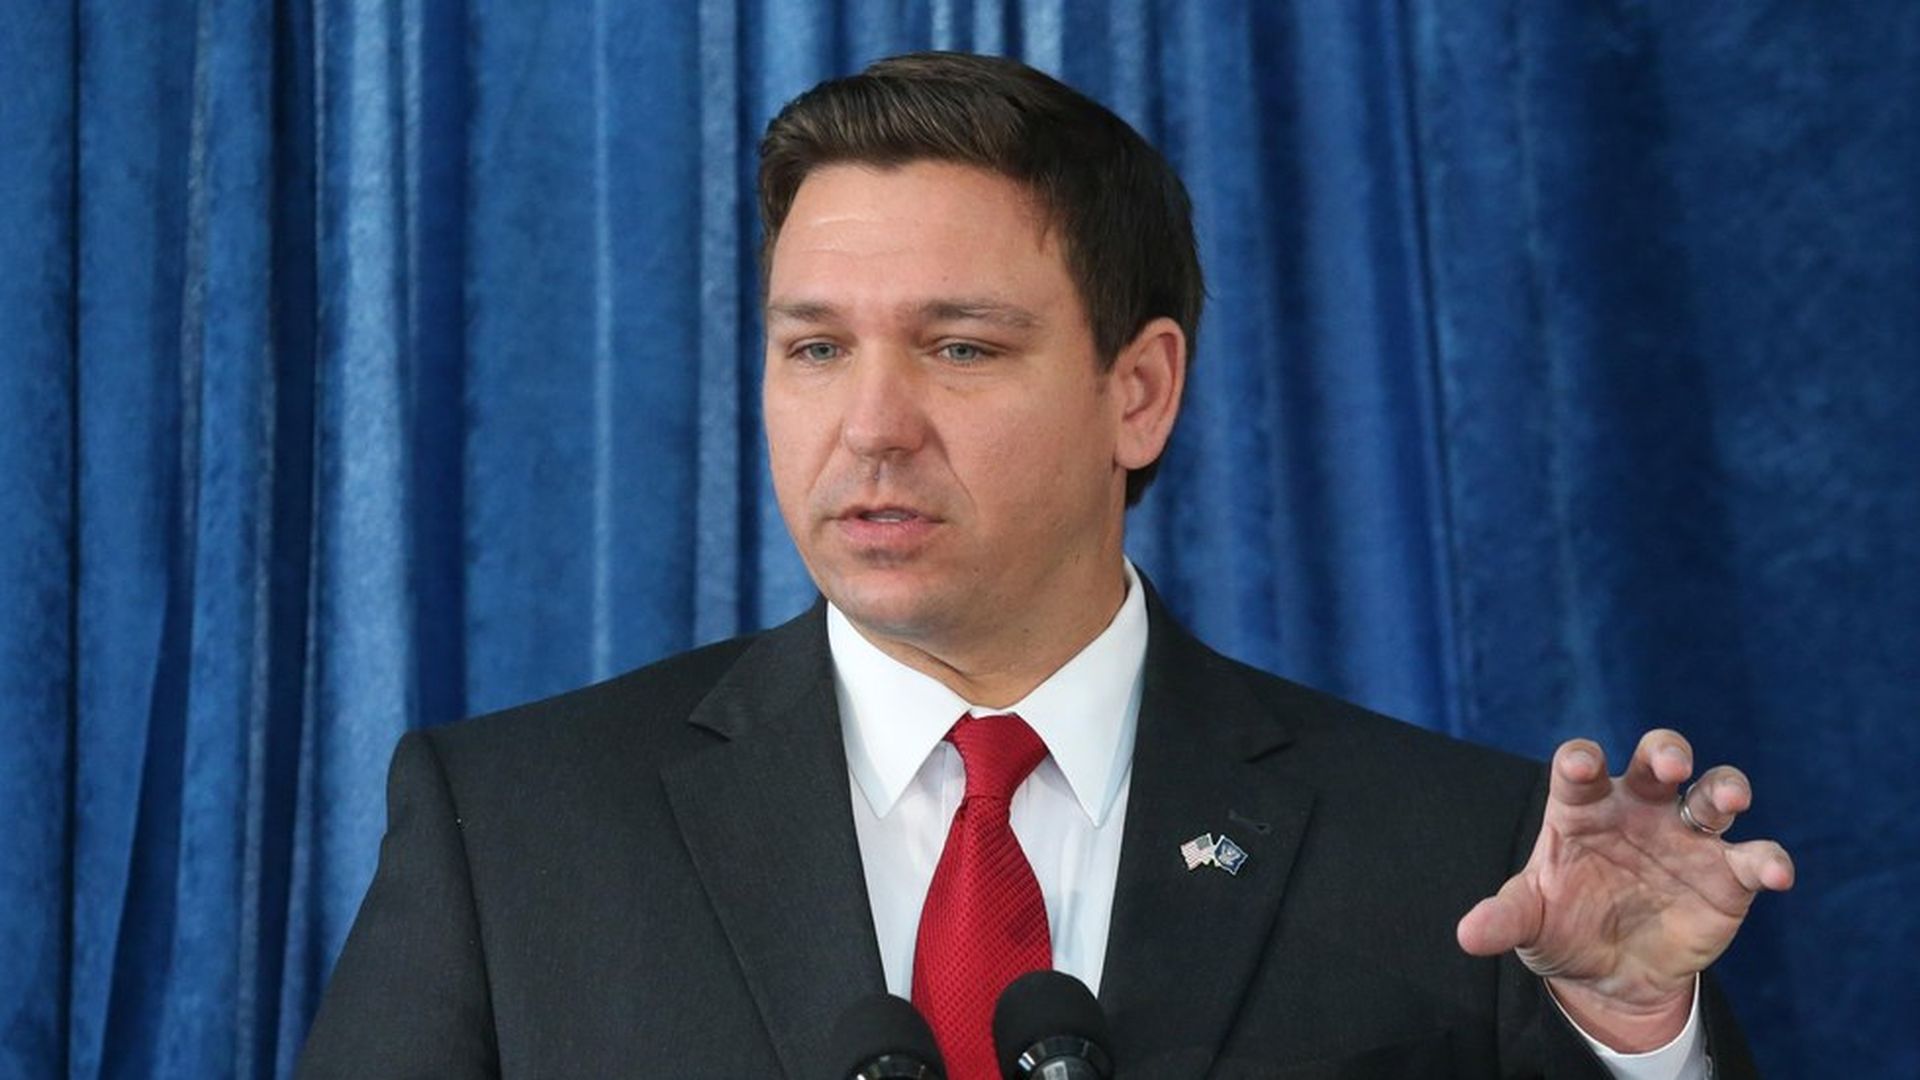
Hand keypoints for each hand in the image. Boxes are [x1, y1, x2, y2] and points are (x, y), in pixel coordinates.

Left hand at [1455, 729, 1793, 1051]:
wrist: (1610, 975)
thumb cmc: (1562, 926)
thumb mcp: (1528, 923)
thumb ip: (1503, 920)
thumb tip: (1467, 935)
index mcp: (1583, 807)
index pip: (1581, 768)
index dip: (1582, 761)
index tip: (1582, 766)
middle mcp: (1639, 809)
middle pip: (1657, 759)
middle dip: (1666, 751)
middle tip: (1668, 764)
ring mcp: (1687, 837)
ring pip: (1714, 792)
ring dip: (1726, 787)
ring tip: (1730, 797)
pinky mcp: (1727, 877)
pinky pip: (1754, 858)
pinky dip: (1768, 861)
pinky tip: (1773, 873)